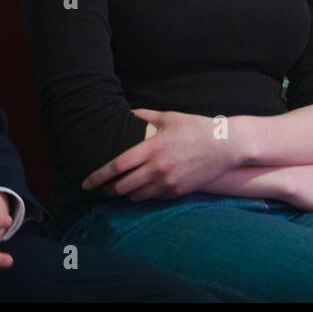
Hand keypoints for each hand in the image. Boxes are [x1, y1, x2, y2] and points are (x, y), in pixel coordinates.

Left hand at [83, 109, 237, 200]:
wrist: (226, 146)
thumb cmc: (197, 128)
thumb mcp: (170, 117)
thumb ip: (145, 116)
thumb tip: (127, 114)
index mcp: (152, 148)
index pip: (117, 166)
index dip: (98, 176)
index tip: (86, 183)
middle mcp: (158, 168)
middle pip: (122, 187)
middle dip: (108, 190)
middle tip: (102, 189)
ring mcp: (168, 182)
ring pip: (136, 196)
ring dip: (125, 194)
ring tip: (121, 190)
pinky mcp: (177, 191)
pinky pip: (153, 198)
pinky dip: (144, 195)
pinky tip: (143, 189)